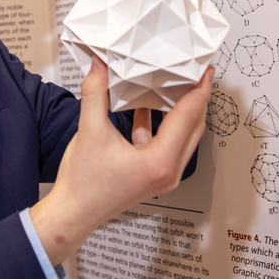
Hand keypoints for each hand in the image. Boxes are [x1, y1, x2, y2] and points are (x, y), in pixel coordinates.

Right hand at [29, 56, 210, 265]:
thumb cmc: (83, 181)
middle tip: (195, 71)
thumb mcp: (89, 131)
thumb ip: (95, 92)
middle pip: (193, 127)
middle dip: (196, 98)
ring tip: (176, 83)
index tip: (206, 68)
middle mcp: (168, 171)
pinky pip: (167, 143)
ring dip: (180, 110)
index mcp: (159, 161)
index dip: (198, 90)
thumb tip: (100, 65)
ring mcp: (164, 175)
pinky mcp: (155, 175)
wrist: (73, 213)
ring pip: (183, 135)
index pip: (187, 117)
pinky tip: (147, 104)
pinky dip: (162, 123)